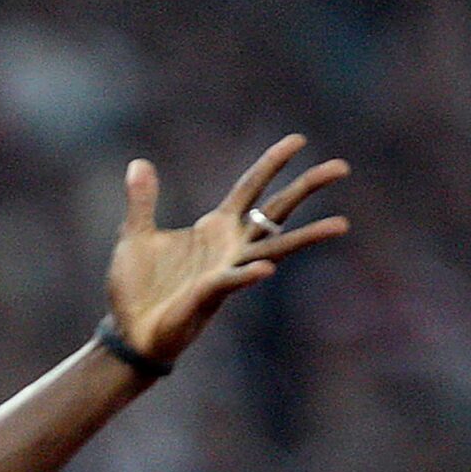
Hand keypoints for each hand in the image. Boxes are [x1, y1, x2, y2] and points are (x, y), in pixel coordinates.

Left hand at [105, 134, 348, 368]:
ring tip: (341, 224)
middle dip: (307, 187)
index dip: (272, 163)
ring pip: (275, 248)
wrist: (128, 332)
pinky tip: (265, 268)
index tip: (299, 140)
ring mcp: (226, 270)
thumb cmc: (136, 288)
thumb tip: (138, 164)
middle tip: (341, 167)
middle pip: (277, 210)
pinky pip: (234, 280)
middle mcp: (230, 246)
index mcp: (214, 227)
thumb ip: (142, 201)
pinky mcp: (211, 294)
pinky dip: (248, 274)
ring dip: (307, 236)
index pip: (251, 187)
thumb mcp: (135, 236)